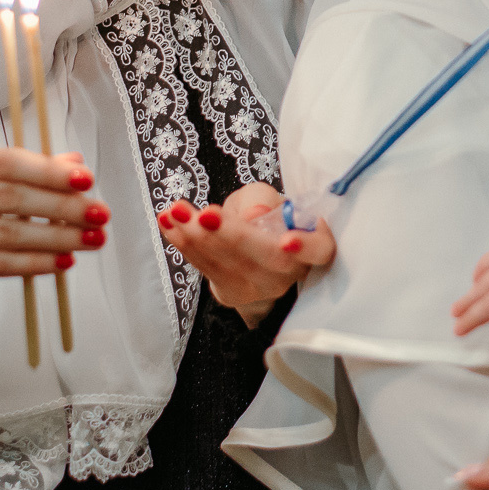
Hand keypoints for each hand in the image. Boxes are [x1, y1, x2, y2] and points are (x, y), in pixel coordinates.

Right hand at [0, 141, 106, 377]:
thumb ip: (21, 171)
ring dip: (55, 238)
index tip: (88, 181)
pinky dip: (32, 264)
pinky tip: (61, 262)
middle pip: (8, 198)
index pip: (4, 161)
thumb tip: (76, 165)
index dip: (48, 171)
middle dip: (61, 206)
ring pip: (4, 234)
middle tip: (99, 215)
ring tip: (90, 240)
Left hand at [158, 182, 334, 320]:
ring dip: (197, 237)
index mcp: (310, 246)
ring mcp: (259, 288)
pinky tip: (168, 222)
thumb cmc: (264, 216)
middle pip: (266, 260)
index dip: (307, 247)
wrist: (248, 246)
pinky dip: (183, 243)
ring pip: (230, 265)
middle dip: (231, 235)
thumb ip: (261, 201)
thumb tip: (253, 216)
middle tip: (204, 215)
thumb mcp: (265, 197)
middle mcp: (289, 272)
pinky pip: (206, 268)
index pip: (321, 250)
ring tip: (176, 211)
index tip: (287, 241)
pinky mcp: (231, 292)